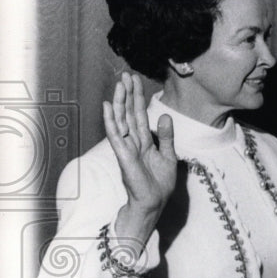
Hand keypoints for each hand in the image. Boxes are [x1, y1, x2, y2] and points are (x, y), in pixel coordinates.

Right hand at [103, 72, 177, 220]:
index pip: (140, 114)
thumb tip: (165, 115)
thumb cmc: (159, 182)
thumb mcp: (168, 155)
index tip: (135, 80)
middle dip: (128, 94)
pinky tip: (108, 106)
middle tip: (126, 75)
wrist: (154, 202)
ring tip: (118, 85)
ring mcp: (127, 147)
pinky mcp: (124, 155)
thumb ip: (167, 136)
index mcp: (144, 140)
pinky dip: (111, 120)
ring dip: (119, 102)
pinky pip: (116, 135)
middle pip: (129, 113)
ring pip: (122, 120)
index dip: (138, 98)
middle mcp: (133, 141)